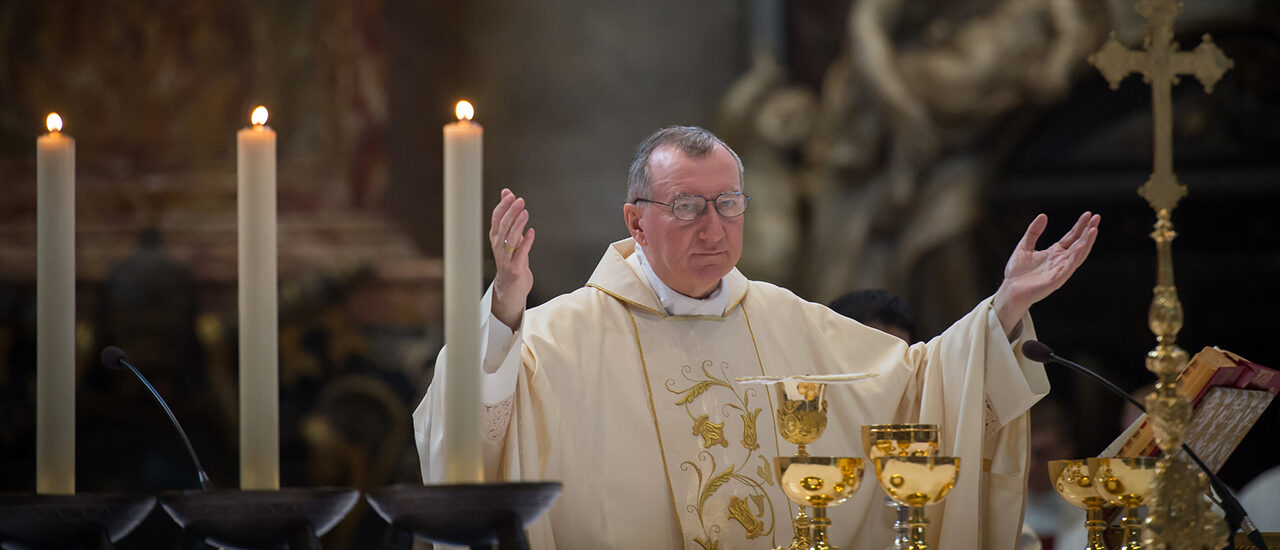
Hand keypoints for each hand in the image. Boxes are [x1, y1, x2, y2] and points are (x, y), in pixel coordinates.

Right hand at [489, 188, 535, 328]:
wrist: (511, 287)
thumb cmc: (511, 259)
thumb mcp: (509, 236)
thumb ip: (508, 215)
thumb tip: (507, 192)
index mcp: (496, 238)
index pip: (496, 219)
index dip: (503, 206)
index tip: (511, 195)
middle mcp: (499, 246)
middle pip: (503, 227)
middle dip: (511, 213)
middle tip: (520, 201)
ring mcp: (506, 257)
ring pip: (510, 238)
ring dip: (517, 225)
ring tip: (525, 213)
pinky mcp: (515, 267)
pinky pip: (520, 253)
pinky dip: (526, 242)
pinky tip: (531, 232)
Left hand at [993, 212, 1099, 335]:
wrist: (1009, 290)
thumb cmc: (1017, 272)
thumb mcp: (1024, 246)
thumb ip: (1033, 232)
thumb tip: (1043, 215)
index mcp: (1054, 253)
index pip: (1071, 237)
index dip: (1079, 226)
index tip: (1088, 214)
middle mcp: (1060, 261)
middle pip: (1078, 243)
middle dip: (1088, 231)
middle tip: (1097, 217)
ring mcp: (1060, 270)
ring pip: (1078, 254)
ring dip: (1087, 242)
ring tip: (1094, 229)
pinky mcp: (1057, 279)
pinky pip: (1070, 267)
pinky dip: (1077, 256)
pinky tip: (1082, 245)